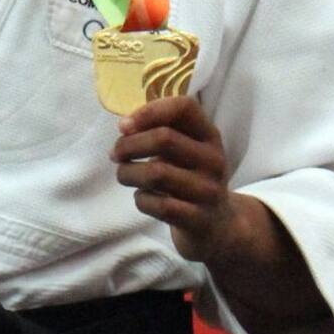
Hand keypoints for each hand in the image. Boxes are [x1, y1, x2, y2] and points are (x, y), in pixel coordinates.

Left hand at [110, 95, 234, 263]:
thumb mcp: (186, 150)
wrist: (218, 226)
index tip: (124, 126)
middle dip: (129, 145)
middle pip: (164, 138)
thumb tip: (125, 127)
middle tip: (115, 154)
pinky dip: (141, 199)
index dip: (149, 111)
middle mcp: (214, 160)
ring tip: (124, 175)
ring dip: (128, 173)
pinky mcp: (199, 219)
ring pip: (156, 173)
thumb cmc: (190, 179)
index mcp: (209, 135)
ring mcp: (208, 191)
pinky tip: (143, 197)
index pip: (184, 107)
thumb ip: (161, 131)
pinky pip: (159, 205)